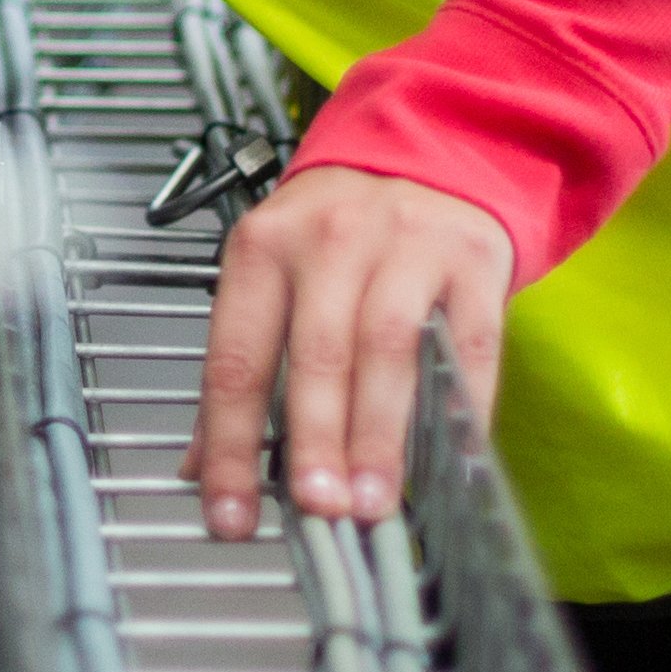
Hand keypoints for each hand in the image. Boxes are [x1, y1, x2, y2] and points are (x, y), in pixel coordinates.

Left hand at [189, 164, 513, 538]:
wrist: (428, 154)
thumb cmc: (340, 233)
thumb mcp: (274, 277)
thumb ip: (241, 369)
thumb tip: (200, 468)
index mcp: (263, 249)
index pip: (237, 358)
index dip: (231, 445)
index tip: (231, 517)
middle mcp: (330, 239)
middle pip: (318, 351)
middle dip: (316, 439)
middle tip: (318, 508)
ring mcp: (406, 244)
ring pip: (387, 348)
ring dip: (379, 433)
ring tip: (374, 501)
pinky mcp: (471, 258)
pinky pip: (467, 344)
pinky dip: (461, 407)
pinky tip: (451, 461)